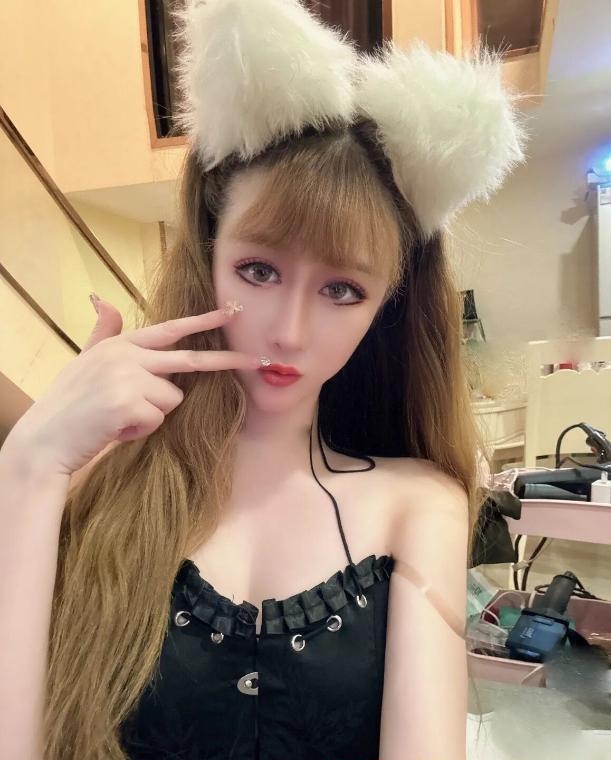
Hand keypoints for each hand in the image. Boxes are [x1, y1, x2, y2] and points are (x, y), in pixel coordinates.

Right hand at [6, 297, 260, 476]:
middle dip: (227, 362)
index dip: (202, 321)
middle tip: (259, 361)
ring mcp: (128, 378)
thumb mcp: (85, 361)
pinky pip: (158, 420)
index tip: (232, 312)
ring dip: (152, 415)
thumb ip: (103, 333)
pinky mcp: (128, 403)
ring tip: (120, 418)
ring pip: (173, 400)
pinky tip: (116, 429)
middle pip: (188, 360)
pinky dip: (141, 431)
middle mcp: (126, 356)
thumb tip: (105, 301)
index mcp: (120, 345)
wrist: (44, 440)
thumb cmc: (67, 404)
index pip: (169, 329)